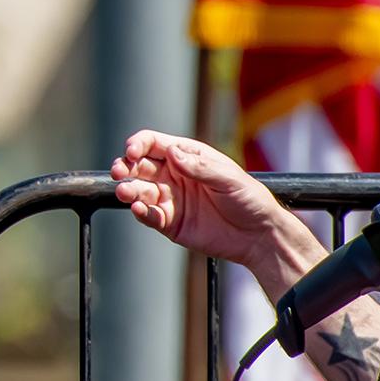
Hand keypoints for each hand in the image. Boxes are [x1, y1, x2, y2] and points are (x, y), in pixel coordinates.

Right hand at [109, 130, 312, 274]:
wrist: (259, 236)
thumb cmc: (249, 199)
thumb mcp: (228, 178)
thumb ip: (199, 167)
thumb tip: (172, 152)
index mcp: (187, 157)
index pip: (153, 144)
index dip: (138, 144)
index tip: (132, 152)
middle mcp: (173, 175)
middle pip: (140, 166)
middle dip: (125, 166)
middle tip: (120, 172)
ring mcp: (170, 199)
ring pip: (139, 190)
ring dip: (129, 190)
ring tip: (126, 193)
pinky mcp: (170, 223)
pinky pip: (149, 216)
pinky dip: (141, 212)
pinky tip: (140, 210)